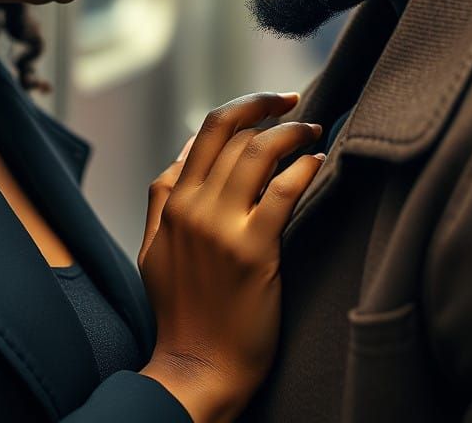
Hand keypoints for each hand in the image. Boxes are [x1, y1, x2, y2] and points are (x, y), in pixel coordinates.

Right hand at [138, 92, 323, 422]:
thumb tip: (187, 148)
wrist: (195, 369)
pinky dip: (304, 168)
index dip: (246, 104)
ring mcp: (222, 228)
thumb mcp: (153, 246)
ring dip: (293, 133)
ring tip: (313, 132)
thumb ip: (164, 194)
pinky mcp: (254, 252)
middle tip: (298, 106)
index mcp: (174, 201)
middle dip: (271, 108)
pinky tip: (318, 162)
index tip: (273, 102)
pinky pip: (282, 191)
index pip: (209, 128)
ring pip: (259, 153)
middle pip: (236, 132)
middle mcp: (194, 207)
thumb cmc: (180, 309)